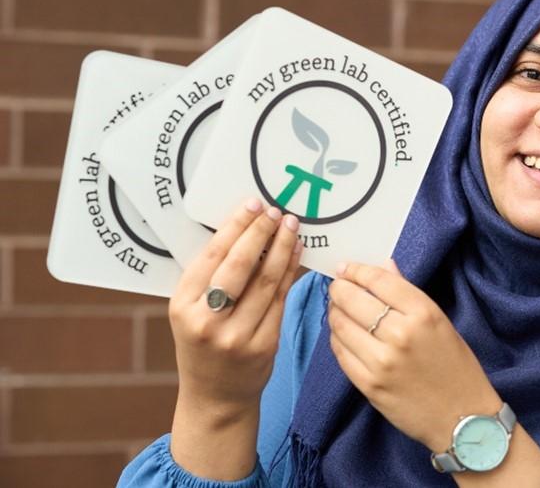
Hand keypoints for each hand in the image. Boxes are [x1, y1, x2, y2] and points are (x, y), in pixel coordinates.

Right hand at [169, 198, 301, 412]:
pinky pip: (281, 299)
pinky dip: (291, 271)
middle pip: (240, 266)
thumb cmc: (203, 343)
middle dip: (261, 232)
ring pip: (266, 281)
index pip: (212, 256)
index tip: (252, 204)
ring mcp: (237, 335)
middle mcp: (208, 321)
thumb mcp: (191, 311)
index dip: (236, 226)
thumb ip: (209, 277)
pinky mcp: (264, 345)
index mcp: (183, 306)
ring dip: (282, 248)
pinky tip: (296, 252)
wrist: (216, 396)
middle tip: (275, 210)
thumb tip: (243, 228)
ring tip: (291, 225)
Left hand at [328, 261, 500, 452]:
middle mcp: (400, 334)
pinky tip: (342, 334)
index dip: (357, 270)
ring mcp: (381, 361)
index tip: (346, 268)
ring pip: (341, 325)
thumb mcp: (439, 322)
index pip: (379, 280)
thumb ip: (408, 294)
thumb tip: (383, 266)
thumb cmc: (456, 367)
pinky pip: (340, 353)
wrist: (462, 419)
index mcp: (423, 313)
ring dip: (334, 312)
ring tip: (337, 308)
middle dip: (339, 288)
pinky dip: (337, 338)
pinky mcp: (368, 385)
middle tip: (337, 286)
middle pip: (353, 299)